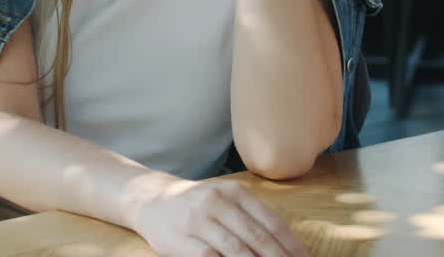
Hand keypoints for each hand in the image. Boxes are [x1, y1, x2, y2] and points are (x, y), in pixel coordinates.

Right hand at [128, 176, 307, 256]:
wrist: (151, 199)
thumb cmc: (197, 205)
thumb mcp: (226, 200)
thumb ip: (252, 219)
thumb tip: (285, 247)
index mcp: (236, 192)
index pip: (272, 223)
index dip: (292, 246)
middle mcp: (219, 202)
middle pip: (258, 238)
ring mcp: (199, 220)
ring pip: (236, 250)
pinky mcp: (182, 239)